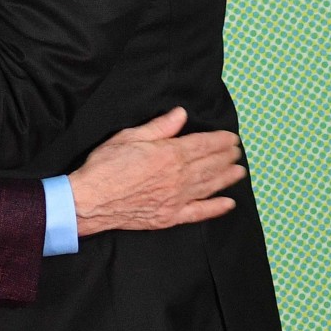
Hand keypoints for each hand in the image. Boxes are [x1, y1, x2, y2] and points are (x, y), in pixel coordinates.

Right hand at [68, 107, 244, 235]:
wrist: (90, 200)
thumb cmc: (105, 165)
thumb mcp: (128, 137)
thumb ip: (159, 127)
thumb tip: (180, 114)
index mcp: (170, 154)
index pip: (203, 145)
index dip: (220, 141)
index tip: (232, 138)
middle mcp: (180, 176)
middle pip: (210, 164)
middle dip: (226, 156)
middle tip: (237, 152)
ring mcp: (178, 198)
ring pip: (210, 185)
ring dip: (227, 177)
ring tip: (239, 171)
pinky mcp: (171, 216)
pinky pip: (199, 212)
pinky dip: (216, 208)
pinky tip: (228, 203)